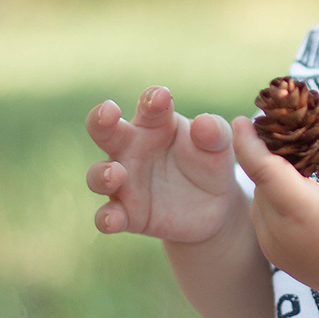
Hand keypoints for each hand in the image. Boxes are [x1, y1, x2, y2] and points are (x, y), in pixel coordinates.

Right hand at [86, 86, 240, 244]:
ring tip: (116, 173)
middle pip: (106, 130)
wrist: (215, 206)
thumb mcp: (220, 146)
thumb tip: (203, 123)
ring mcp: (125, 182)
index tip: (162, 97)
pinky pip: (107, 216)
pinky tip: (113, 220)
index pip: (148, 105)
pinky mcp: (127, 214)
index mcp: (156, 124)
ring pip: (98, 174)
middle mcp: (132, 149)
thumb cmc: (210, 162)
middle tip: (107, 113)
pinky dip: (106, 218)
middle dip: (101, 120)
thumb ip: (215, 132)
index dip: (152, 99)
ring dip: (102, 173)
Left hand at [232, 104, 318, 303]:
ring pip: (261, 196)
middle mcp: (278, 231)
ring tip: (296, 157)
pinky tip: (298, 186)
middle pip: (261, 180)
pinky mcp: (274, 254)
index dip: (248, 142)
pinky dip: (275, 195)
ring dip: (272, 175)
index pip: (262, 169)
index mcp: (300, 211)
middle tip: (284, 127)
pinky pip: (264, 214)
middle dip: (268, 152)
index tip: (242, 119)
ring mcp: (273, 246)